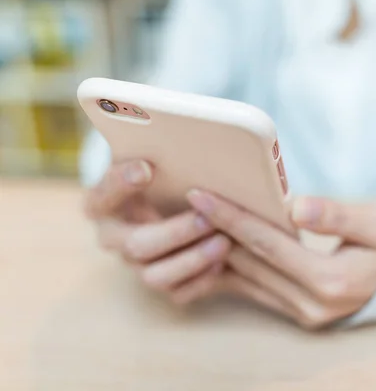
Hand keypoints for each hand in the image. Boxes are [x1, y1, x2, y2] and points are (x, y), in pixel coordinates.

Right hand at [85, 161, 230, 303]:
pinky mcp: (162, 282)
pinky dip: (202, 281)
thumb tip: (161, 132)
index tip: (146, 168)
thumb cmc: (162, 173)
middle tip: (207, 218)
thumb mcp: (151, 157)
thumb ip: (153, 149)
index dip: (121, 184)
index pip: (102, 195)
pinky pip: (178, 293)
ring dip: (192, 260)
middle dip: (175, 232)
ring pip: (156, 276)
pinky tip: (223, 264)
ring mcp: (136, 265)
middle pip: (136, 244)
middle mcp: (115, 238)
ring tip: (224, 242)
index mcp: (102, 204)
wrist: (172, 200)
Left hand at [187, 190, 375, 328]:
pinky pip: (252, 290)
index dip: (233, 218)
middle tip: (184, 202)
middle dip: (215, 230)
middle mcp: (310, 304)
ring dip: (216, 249)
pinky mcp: (294, 313)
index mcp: (330, 281)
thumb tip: (296, 206)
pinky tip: (211, 246)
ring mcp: (300, 313)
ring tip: (191, 219)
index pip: (269, 244)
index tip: (201, 195)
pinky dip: (230, 268)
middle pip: (250, 262)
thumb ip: (338, 216)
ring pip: (246, 278)